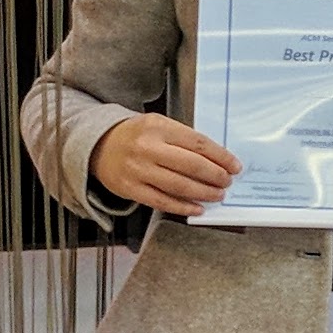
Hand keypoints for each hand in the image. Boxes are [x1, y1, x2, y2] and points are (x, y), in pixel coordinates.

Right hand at [89, 113, 240, 215]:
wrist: (98, 145)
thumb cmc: (136, 134)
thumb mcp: (159, 125)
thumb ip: (184, 138)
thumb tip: (216, 158)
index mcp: (159, 128)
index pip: (198, 144)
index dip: (221, 157)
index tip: (234, 165)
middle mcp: (148, 149)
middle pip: (191, 165)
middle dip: (215, 176)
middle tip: (228, 181)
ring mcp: (138, 170)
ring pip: (178, 185)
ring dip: (203, 192)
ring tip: (218, 194)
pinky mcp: (130, 189)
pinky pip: (161, 201)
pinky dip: (182, 207)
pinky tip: (197, 208)